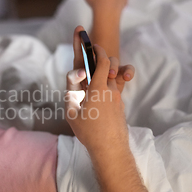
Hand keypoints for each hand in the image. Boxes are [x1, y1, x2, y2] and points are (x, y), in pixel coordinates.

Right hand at [65, 26, 132, 149]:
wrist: (110, 149)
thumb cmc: (88, 132)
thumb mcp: (72, 111)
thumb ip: (72, 90)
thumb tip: (75, 74)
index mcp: (98, 89)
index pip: (102, 61)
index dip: (97, 49)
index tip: (90, 42)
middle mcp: (111, 89)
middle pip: (111, 64)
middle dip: (103, 56)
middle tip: (92, 55)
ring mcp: (118, 97)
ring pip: (116, 75)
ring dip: (107, 69)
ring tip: (95, 74)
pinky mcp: (120, 104)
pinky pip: (117, 87)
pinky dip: (111, 82)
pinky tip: (102, 89)